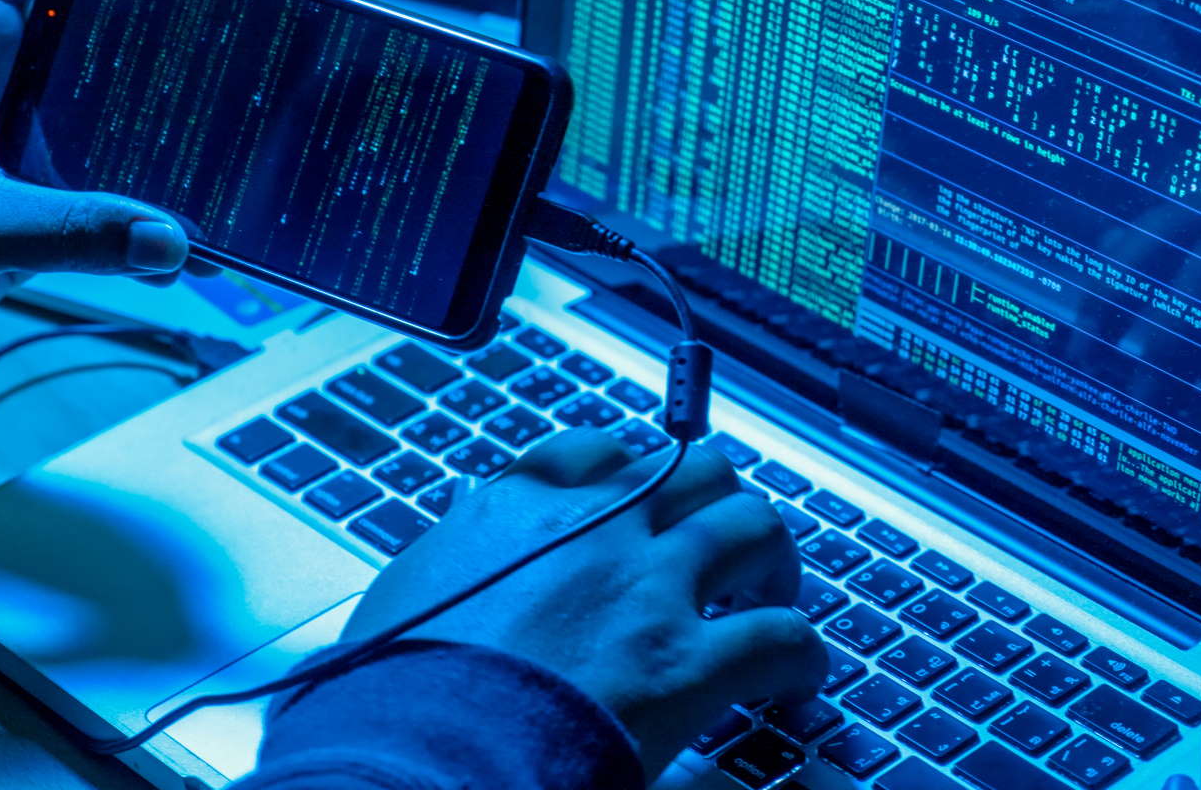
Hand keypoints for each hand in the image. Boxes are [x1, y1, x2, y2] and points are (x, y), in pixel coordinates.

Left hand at [0, 0, 205, 380]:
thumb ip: (72, 233)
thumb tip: (171, 239)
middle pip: (86, 4)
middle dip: (155, 6)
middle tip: (222, 25)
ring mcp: (6, 129)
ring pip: (100, 92)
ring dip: (156, 106)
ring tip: (223, 119)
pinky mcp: (20, 188)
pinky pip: (95, 171)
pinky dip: (138, 196)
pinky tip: (181, 231)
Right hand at [342, 430, 826, 779]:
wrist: (422, 749)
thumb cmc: (398, 689)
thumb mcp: (407, 592)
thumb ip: (454, 551)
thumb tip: (464, 530)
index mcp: (520, 507)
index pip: (599, 451)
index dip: (633, 475)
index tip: (641, 502)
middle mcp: (595, 529)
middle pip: (694, 468)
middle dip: (717, 499)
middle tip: (723, 542)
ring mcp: (650, 588)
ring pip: (754, 526)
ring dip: (774, 557)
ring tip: (774, 591)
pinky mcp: (689, 661)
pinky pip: (783, 635)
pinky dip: (802, 654)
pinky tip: (797, 680)